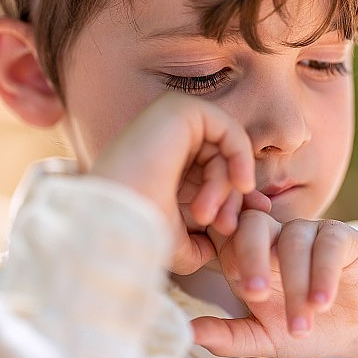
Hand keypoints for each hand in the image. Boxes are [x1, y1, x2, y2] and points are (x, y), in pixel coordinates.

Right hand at [90, 92, 269, 274]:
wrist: (116, 219)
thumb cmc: (137, 231)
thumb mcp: (174, 243)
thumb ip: (195, 245)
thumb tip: (211, 249)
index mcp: (158, 163)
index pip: (209, 174)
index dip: (230, 200)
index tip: (234, 229)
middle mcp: (162, 139)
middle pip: (219, 162)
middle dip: (228, 198)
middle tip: (224, 227)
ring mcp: (168, 120)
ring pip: (223, 149)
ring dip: (226, 186)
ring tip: (207, 216)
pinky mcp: (179, 109)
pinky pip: (229, 129)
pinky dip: (241, 157)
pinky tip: (241, 184)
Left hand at [191, 210, 357, 357]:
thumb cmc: (310, 326)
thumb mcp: (266, 337)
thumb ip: (229, 335)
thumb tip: (189, 334)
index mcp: (251, 255)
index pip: (226, 237)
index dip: (224, 254)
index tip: (231, 282)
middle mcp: (276, 236)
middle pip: (252, 225)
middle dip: (250, 256)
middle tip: (255, 294)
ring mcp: (309, 232)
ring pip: (291, 242)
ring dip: (296, 285)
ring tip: (301, 323)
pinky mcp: (341, 236)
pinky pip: (327, 245)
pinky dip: (323, 274)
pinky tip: (323, 302)